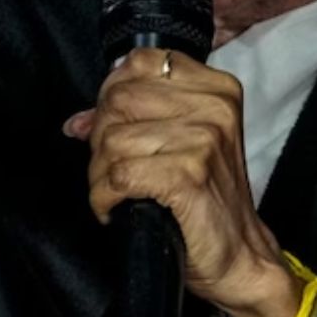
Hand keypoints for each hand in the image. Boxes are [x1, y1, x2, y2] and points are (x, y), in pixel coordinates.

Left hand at [65, 49, 302, 316]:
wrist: (238, 254)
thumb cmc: (207, 198)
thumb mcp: (181, 144)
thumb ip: (133, 119)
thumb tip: (78, 122)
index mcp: (216, 88)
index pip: (140, 62)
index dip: (111, 93)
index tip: (111, 125)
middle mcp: (214, 107)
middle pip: (119, 100)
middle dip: (101, 139)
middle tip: (111, 168)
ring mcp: (204, 139)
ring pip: (113, 141)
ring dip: (100, 174)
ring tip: (114, 192)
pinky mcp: (189, 175)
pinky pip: (119, 175)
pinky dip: (105, 197)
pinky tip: (115, 207)